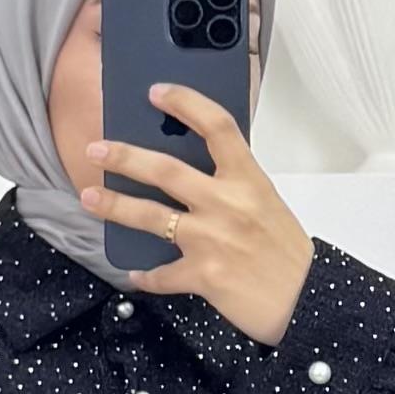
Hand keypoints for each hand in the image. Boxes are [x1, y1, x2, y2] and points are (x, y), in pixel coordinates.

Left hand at [82, 87, 313, 345]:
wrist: (305, 301)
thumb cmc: (286, 251)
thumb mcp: (266, 203)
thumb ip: (234, 185)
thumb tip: (190, 172)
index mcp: (248, 179)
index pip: (216, 126)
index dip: (185, 103)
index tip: (156, 92)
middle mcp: (227, 203)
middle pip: (166, 169)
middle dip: (124, 157)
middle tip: (96, 149)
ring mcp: (212, 239)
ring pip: (152, 216)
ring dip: (115, 206)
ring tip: (89, 198)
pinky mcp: (203, 275)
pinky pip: (162, 274)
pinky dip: (145, 275)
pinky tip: (134, 273)